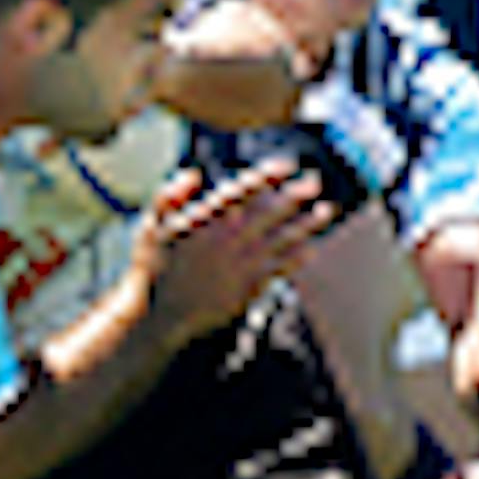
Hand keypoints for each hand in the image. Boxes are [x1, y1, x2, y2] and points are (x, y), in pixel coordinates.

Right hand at [137, 160, 333, 343]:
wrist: (160, 314)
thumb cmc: (153, 267)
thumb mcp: (151, 225)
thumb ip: (169, 194)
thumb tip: (195, 173)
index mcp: (208, 219)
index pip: (245, 189)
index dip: (268, 174)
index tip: (287, 164)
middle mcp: (231, 238)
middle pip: (272, 210)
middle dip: (296, 193)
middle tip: (314, 180)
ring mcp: (244, 263)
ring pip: (284, 238)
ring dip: (308, 223)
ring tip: (327, 210)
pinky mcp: (250, 287)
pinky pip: (282, 268)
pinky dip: (298, 257)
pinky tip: (312, 248)